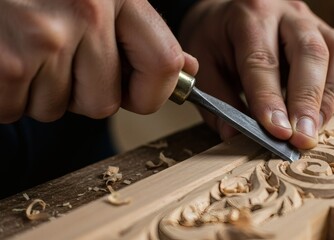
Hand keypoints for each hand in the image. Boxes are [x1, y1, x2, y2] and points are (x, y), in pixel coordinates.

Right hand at [0, 0, 197, 122]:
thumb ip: (145, 36)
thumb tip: (188, 70)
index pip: (164, 66)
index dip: (151, 94)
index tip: (135, 93)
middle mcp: (88, 12)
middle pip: (104, 103)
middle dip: (80, 94)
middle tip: (58, 58)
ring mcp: (45, 35)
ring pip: (57, 110)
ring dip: (42, 92)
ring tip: (28, 49)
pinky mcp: (6, 61)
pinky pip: (16, 109)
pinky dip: (9, 96)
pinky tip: (8, 57)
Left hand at [180, 0, 333, 148]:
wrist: (229, 14)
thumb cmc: (215, 40)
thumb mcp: (204, 65)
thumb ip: (217, 100)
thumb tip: (234, 136)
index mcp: (250, 15)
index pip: (263, 60)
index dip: (271, 99)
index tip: (278, 133)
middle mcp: (287, 13)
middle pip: (310, 53)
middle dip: (308, 101)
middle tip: (302, 138)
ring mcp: (314, 22)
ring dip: (331, 97)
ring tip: (315, 129)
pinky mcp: (330, 35)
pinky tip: (329, 110)